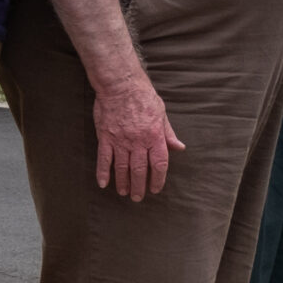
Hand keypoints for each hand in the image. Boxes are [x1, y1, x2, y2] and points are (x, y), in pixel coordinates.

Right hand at [93, 75, 181, 200]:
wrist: (121, 84)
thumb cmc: (143, 96)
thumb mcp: (161, 112)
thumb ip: (168, 133)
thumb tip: (179, 148)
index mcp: (154, 136)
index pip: (159, 164)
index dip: (158, 179)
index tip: (155, 189)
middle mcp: (138, 141)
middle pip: (139, 170)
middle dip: (139, 186)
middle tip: (137, 197)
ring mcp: (120, 140)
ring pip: (122, 167)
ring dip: (123, 182)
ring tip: (123, 192)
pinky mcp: (105, 136)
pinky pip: (104, 159)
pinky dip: (103, 172)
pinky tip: (103, 184)